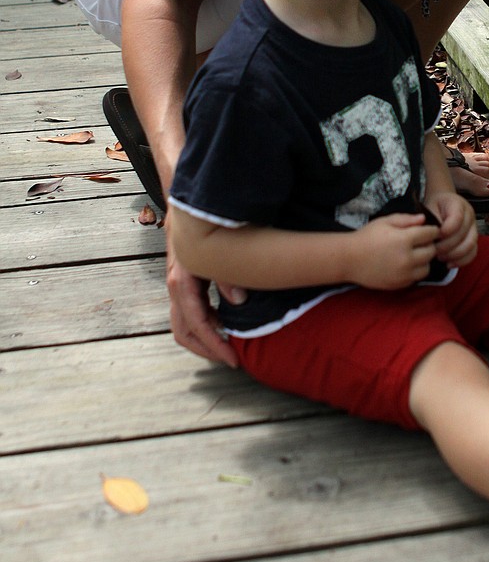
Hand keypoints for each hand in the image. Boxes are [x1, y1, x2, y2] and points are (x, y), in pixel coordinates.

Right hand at [166, 227, 239, 366]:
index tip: (233, 359)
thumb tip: (239, 302)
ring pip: (183, 324)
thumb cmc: (204, 221)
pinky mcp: (184, 281)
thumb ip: (227, 274)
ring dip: (204, 339)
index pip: (196, 324)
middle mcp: (176, 285)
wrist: (189, 201)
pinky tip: (223, 325)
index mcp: (182, 280)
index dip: (213, 344)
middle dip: (207, 349)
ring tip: (228, 347)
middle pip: (183, 331)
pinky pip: (189, 311)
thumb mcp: (218, 246)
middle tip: (232, 360)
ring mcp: (178, 284)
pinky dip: (204, 324)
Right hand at [354, 214, 440, 288]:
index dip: (431, 230)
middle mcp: (407, 258)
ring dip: (424, 260)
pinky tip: (405, 264)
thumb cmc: (367, 236)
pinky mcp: (400, 284)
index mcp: (404, 240)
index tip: (428, 230)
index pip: (430, 234)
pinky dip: (415, 271)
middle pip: (432, 251)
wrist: (349, 259)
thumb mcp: (385, 222)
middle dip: (428, 244)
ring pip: (427, 267)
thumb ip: (406, 219)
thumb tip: (424, 219)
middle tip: (420, 241)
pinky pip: (416, 278)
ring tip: (413, 254)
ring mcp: (404, 274)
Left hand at [427, 191, 477, 267]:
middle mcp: (469, 216)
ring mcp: (473, 228)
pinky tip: (449, 264)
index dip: (447, 230)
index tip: (435, 237)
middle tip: (434, 250)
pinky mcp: (473, 240)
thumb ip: (432, 219)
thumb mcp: (429, 206)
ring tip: (440, 257)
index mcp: (458, 204)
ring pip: (470, 245)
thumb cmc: (434, 206)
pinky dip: (461, 261)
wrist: (440, 204)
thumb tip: (433, 235)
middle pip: (464, 235)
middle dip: (447, 246)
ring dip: (454, 255)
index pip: (457, 218)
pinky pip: (472, 253)